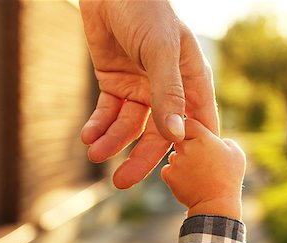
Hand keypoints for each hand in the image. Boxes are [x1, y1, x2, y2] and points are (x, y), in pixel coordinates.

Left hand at [79, 0, 218, 188]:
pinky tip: (88, 136)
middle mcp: (168, 91)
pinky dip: (98, 126)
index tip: (179, 176)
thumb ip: (169, 91)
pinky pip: (108, 113)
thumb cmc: (146, 11)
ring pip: (130, 127)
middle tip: (122, 182)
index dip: (190, 150)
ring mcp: (141, 90)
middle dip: (140, 158)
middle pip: (158, 135)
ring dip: (112, 142)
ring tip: (95, 153)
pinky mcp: (115, 85)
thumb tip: (176, 135)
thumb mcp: (161, 50)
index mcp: (191, 83)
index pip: (197, 125)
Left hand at [161, 119, 245, 219]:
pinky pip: (168, 170)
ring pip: (173, 156)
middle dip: (186, 147)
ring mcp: (177, 161)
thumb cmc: (229, 178)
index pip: (189, 123)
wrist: (217, 204)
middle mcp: (188, 146)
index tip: (196, 138)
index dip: (191, 130)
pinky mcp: (169, 175)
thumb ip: (225, 141)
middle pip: (179, 139)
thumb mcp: (236, 154)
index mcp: (204, 138)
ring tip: (196, 174)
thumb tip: (218, 141)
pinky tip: (188, 182)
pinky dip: (174, 175)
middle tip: (198, 160)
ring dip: (180, 161)